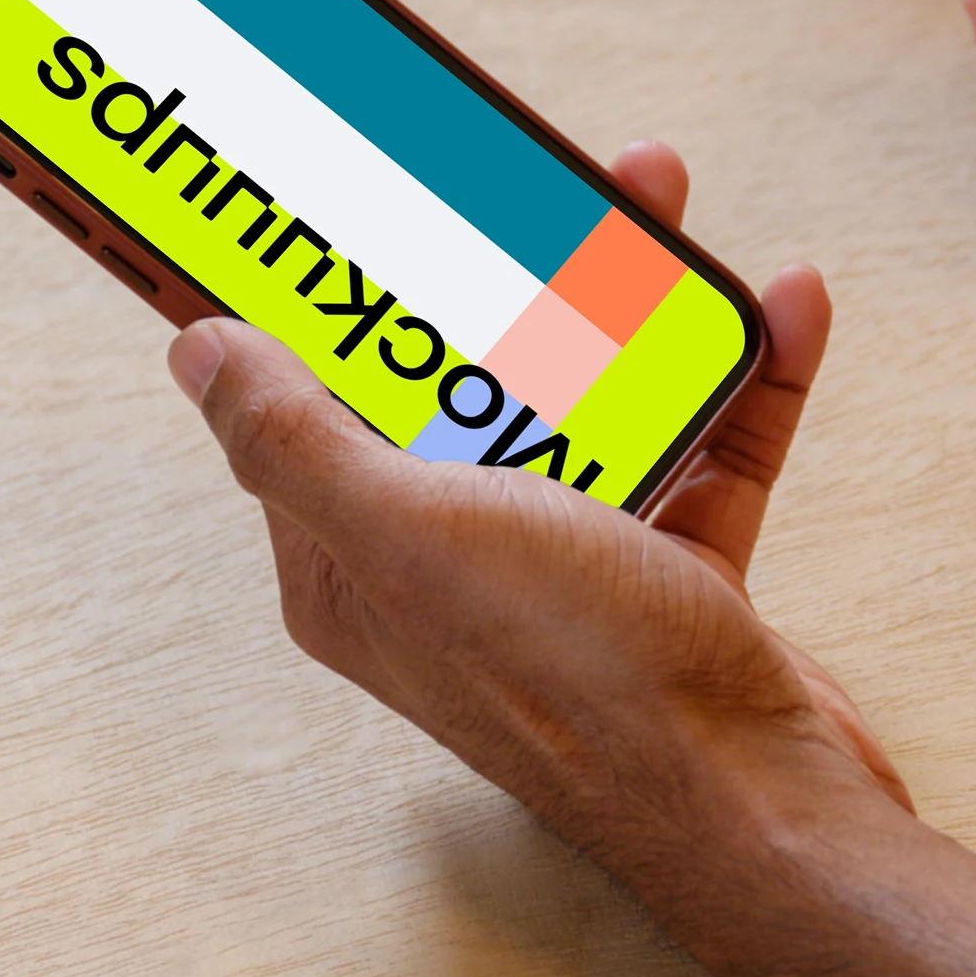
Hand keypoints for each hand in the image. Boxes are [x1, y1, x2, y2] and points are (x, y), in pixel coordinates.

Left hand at [163, 142, 907, 878]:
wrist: (754, 803)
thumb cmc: (574, 680)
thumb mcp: (409, 535)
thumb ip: (296, 439)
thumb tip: (195, 349)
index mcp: (359, 561)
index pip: (317, 403)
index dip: (327, 297)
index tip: (343, 198)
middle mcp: (454, 561)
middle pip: (465, 380)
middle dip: (504, 269)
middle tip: (534, 173)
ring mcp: (568, 568)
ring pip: (589, 395)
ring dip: (632, 300)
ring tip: (661, 201)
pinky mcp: (671, 574)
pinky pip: (703, 445)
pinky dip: (739, 376)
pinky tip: (781, 307)